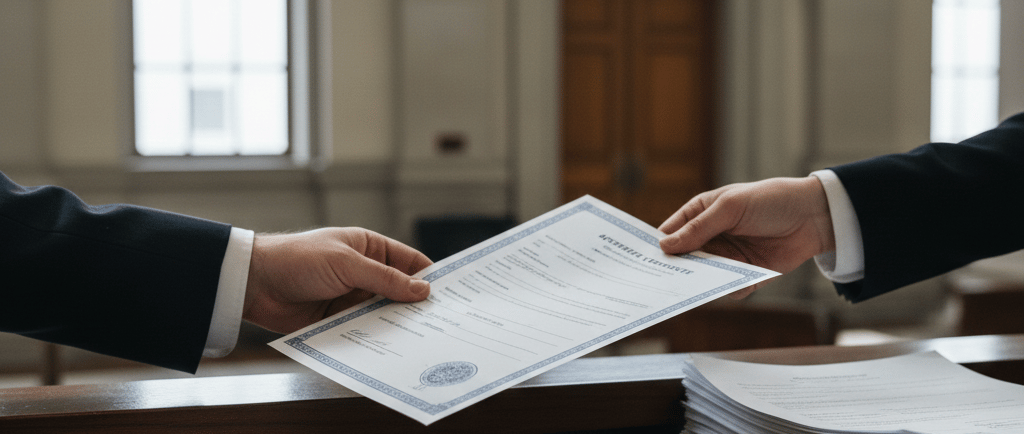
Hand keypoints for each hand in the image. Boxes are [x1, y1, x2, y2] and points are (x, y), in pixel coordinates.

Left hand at [243, 228, 431, 333]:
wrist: (254, 283)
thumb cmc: (298, 259)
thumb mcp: (347, 264)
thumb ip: (385, 279)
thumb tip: (422, 290)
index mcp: (369, 248)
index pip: (409, 262)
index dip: (429, 276)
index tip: (450, 294)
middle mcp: (364, 273)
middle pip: (400, 291)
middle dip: (416, 305)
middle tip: (441, 322)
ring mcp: (352, 297)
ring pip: (384, 313)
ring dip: (396, 324)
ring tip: (422, 339)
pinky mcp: (339, 320)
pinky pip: (364, 329)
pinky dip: (376, 338)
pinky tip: (392, 348)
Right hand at [659, 176, 834, 298]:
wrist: (813, 217)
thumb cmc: (769, 201)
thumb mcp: (730, 208)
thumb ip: (699, 228)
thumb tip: (665, 246)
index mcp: (700, 214)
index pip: (671, 233)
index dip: (658, 247)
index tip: (644, 263)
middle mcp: (710, 238)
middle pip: (683, 259)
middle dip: (675, 270)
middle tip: (662, 283)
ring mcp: (726, 257)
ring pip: (703, 276)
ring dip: (701, 282)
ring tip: (695, 289)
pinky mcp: (744, 273)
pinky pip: (728, 288)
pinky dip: (729, 288)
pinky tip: (736, 283)